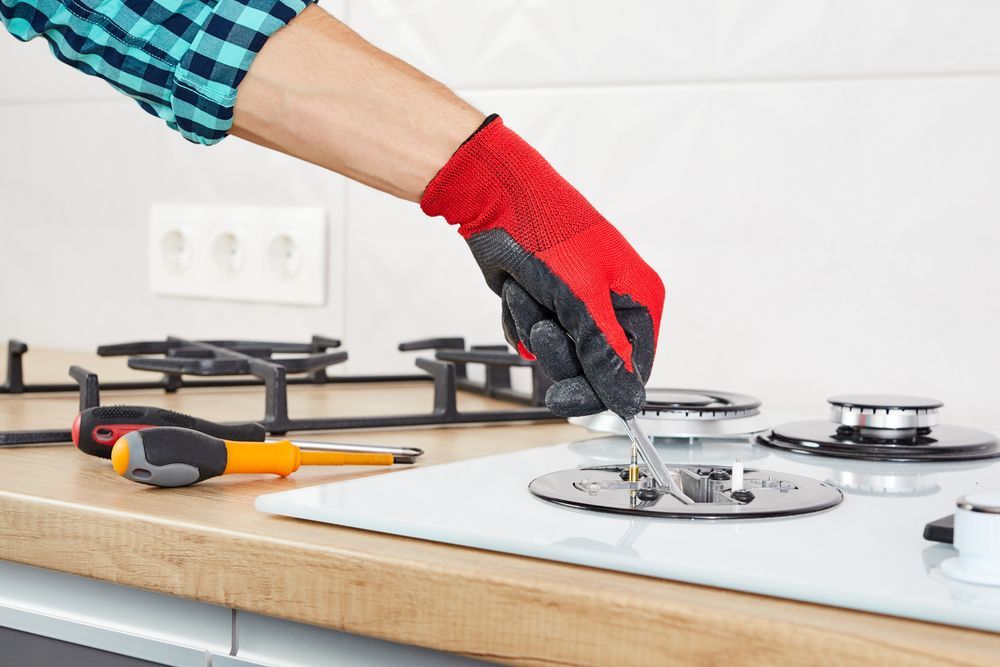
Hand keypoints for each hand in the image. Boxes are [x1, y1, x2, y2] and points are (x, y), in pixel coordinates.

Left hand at [421, 116, 664, 416]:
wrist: (495, 200)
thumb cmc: (546, 230)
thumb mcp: (583, 301)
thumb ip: (606, 355)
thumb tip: (629, 400)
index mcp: (640, 299)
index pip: (631, 370)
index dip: (598, 389)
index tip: (566, 397)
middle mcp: (615, 303)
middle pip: (592, 367)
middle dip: (558, 349)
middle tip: (542, 325)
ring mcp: (579, 304)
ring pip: (559, 354)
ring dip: (534, 328)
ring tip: (529, 293)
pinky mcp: (549, 303)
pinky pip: (534, 338)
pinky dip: (520, 320)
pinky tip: (517, 291)